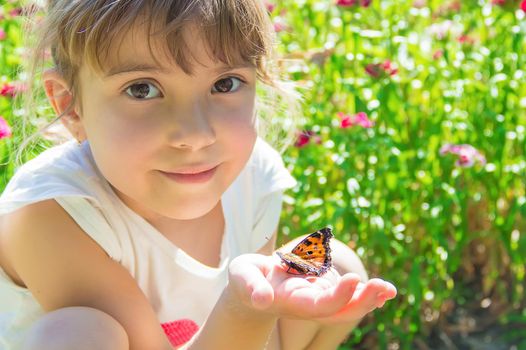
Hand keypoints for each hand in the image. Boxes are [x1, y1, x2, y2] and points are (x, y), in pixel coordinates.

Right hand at [227, 253, 395, 323]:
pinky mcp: (324, 290)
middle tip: (384, 288)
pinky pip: (350, 295)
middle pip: (339, 310)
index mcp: (291, 301)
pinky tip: (384, 290)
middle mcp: (308, 304)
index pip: (318, 305)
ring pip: (348, 305)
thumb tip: (261, 299)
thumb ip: (251, 286)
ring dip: (370, 298)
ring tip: (389, 290)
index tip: (354, 279)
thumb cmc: (247, 280)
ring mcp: (318, 298)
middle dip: (363, 301)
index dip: (338, 296)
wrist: (253, 287)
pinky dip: (367, 293)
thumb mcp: (242, 277)